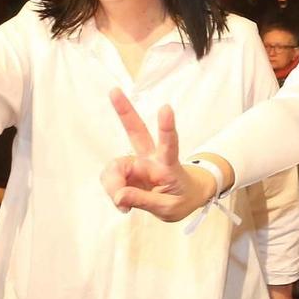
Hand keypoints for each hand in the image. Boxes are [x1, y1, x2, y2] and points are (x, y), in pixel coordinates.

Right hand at [101, 90, 211, 220]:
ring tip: (122, 207)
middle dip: (125, 111)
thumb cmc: (182, 198)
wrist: (186, 197)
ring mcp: (138, 163)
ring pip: (116, 165)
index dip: (167, 127)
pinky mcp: (128, 170)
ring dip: (112, 184)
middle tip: (114, 91)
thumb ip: (143, 200)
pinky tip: (122, 204)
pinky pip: (112, 179)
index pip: (169, 144)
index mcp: (169, 164)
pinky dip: (113, 192)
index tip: (166, 107)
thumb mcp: (168, 207)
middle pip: (136, 131)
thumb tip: (118, 196)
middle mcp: (152, 158)